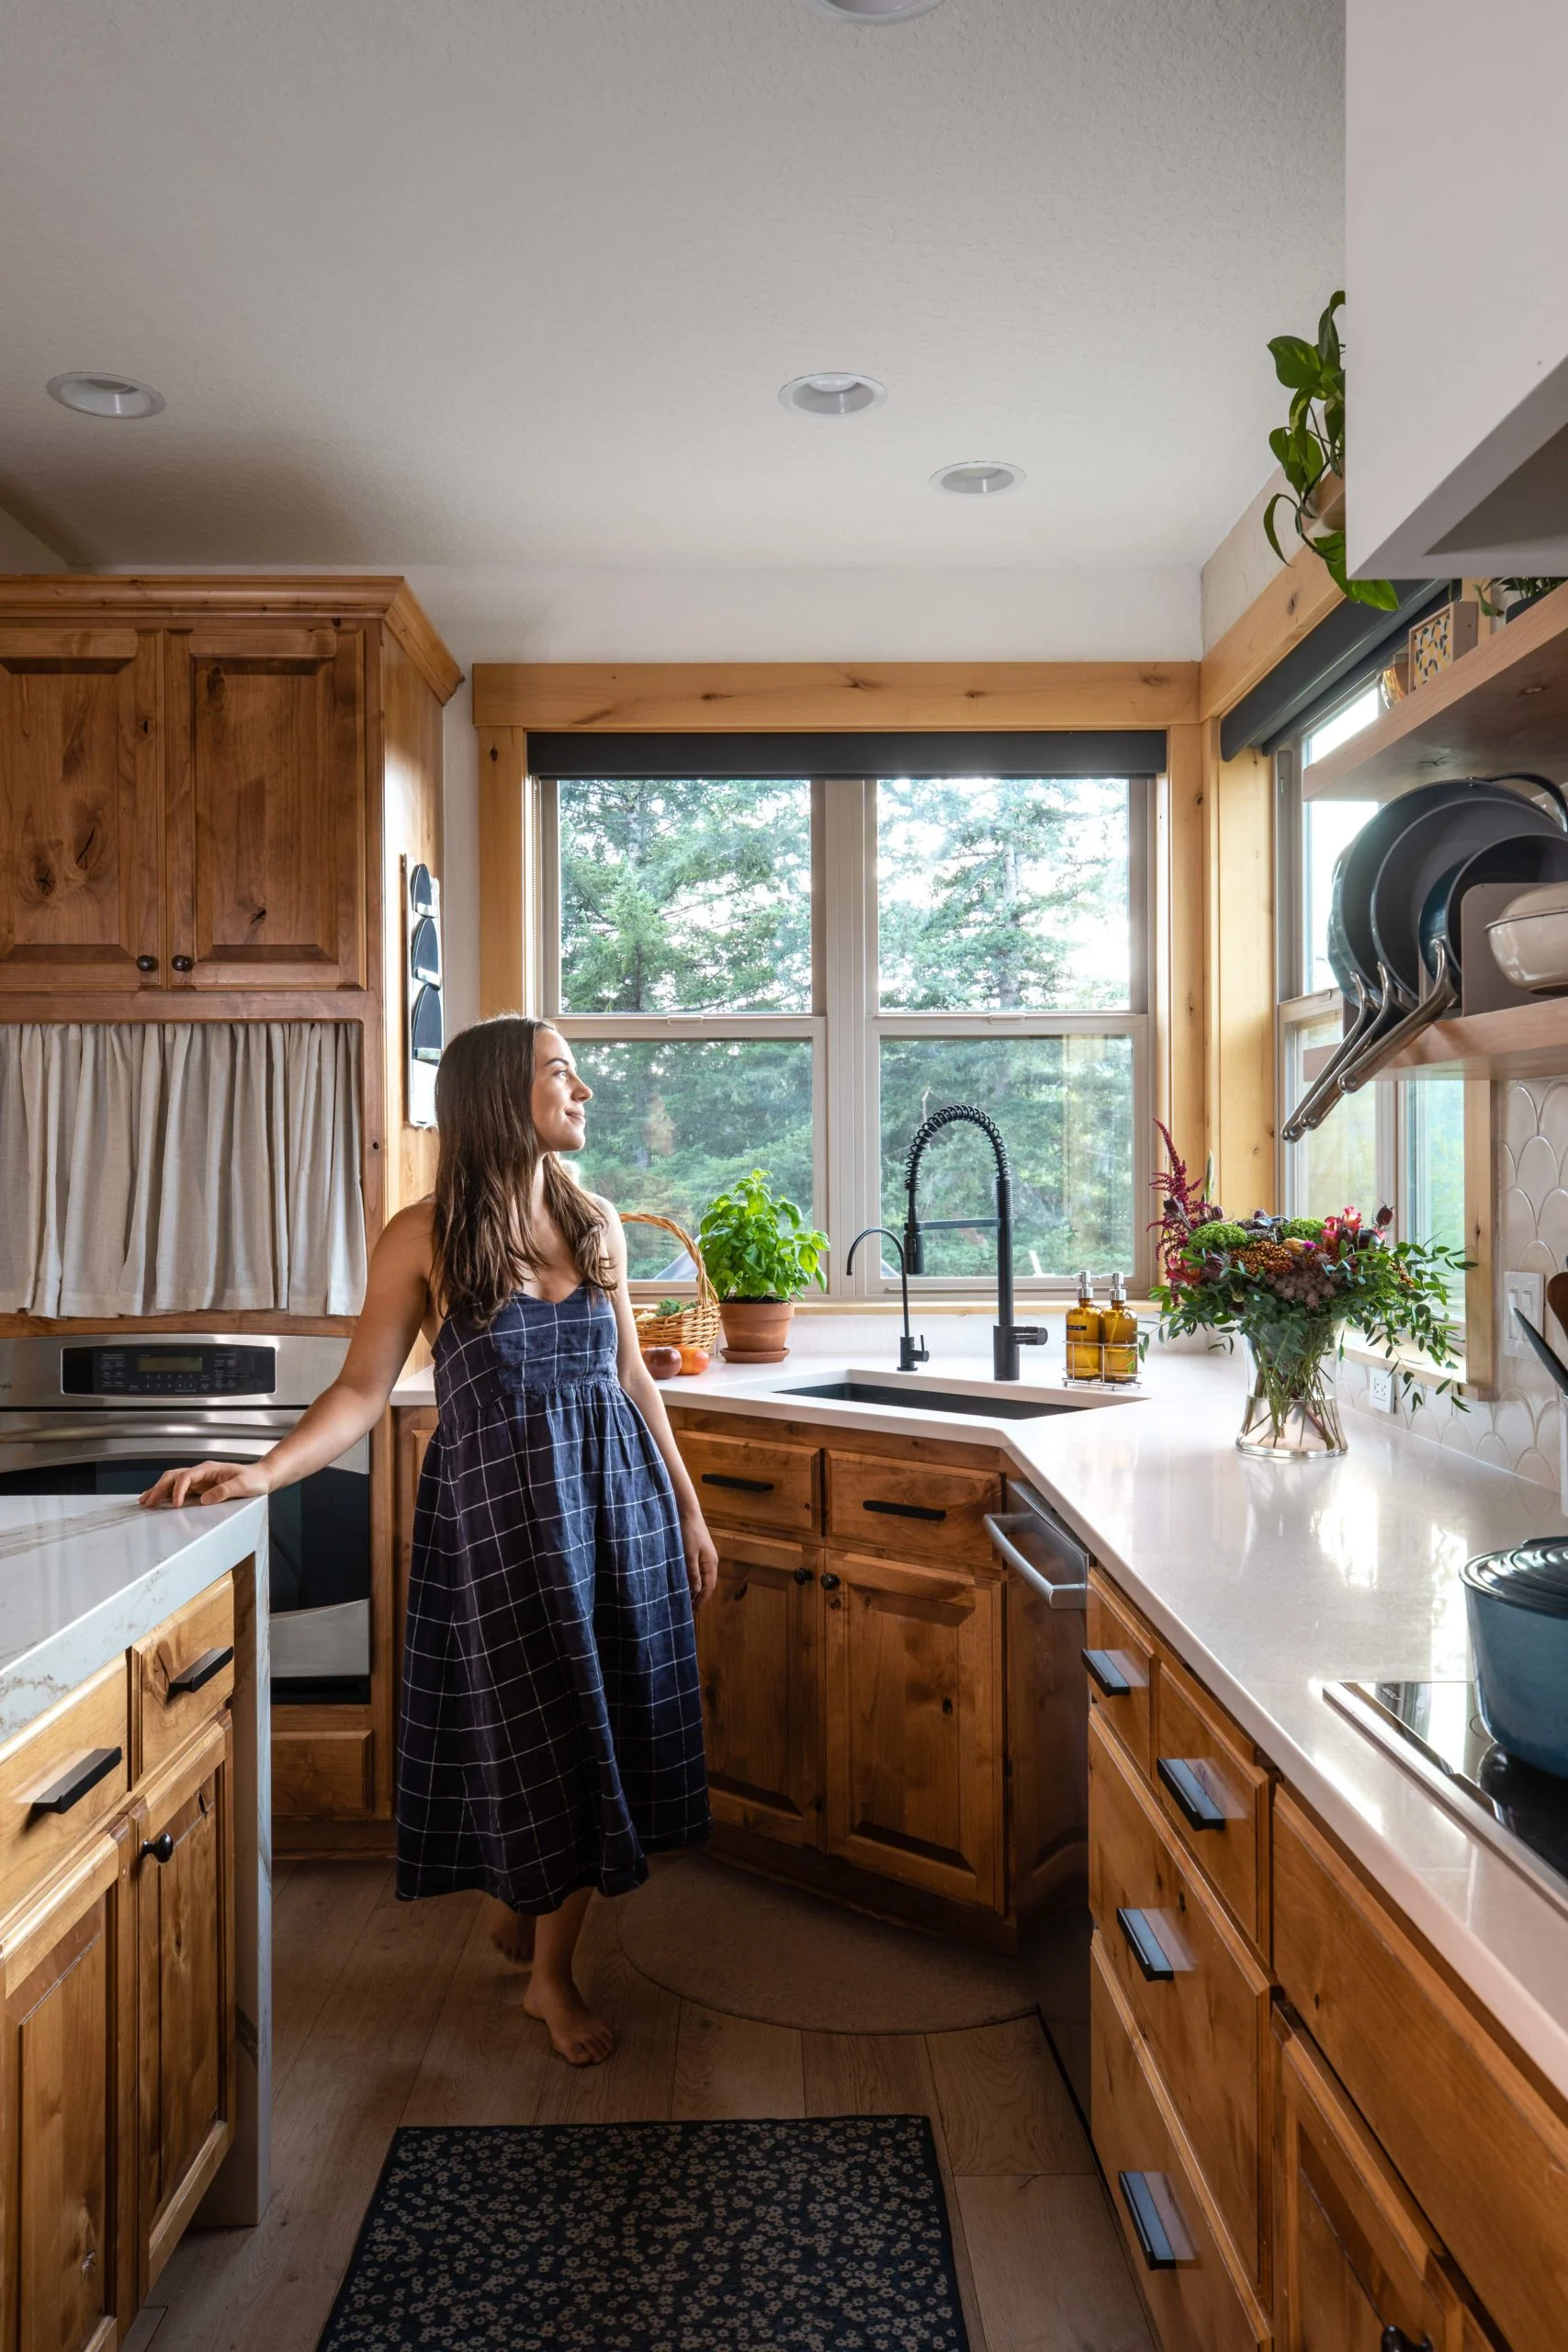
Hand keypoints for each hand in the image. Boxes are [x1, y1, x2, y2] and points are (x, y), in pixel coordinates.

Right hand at [140, 1460, 269, 1508]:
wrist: (262, 1478)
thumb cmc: (255, 1479)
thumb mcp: (243, 1485)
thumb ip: (225, 1491)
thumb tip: (204, 1499)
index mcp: (210, 1469)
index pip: (187, 1476)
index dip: (178, 1490)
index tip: (175, 1505)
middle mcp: (202, 1473)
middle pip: (174, 1477)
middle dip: (159, 1488)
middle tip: (148, 1502)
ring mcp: (200, 1481)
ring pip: (173, 1482)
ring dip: (159, 1491)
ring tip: (145, 1501)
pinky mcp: (201, 1489)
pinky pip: (180, 1490)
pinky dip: (167, 1495)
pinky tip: (158, 1501)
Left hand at [681, 1512, 717, 1610]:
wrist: (687, 1512)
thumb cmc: (688, 1532)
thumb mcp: (688, 1554)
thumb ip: (692, 1573)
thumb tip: (696, 1591)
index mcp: (711, 1563)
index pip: (709, 1586)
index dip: (702, 1599)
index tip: (694, 1610)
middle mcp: (711, 1562)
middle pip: (707, 1584)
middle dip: (700, 1596)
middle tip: (689, 1609)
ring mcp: (706, 1557)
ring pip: (703, 1578)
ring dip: (696, 1589)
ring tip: (687, 1599)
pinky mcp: (699, 1553)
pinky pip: (698, 1571)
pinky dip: (693, 1579)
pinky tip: (686, 1583)